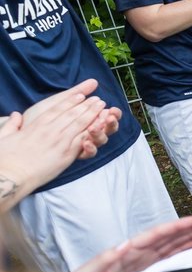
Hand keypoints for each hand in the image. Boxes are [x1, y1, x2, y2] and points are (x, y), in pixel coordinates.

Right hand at [0, 81, 115, 208]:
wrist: (11, 176)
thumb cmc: (5, 159)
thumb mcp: (4, 137)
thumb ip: (11, 125)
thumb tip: (15, 115)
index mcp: (36, 125)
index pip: (56, 110)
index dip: (69, 101)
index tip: (79, 96)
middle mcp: (50, 131)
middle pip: (72, 114)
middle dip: (87, 105)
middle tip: (98, 99)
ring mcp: (59, 142)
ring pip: (80, 124)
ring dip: (93, 114)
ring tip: (102, 107)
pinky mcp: (66, 155)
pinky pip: (82, 139)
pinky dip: (92, 131)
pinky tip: (100, 125)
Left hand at [70, 215, 191, 271]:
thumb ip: (102, 261)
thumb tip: (125, 244)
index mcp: (126, 253)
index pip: (156, 235)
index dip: (177, 227)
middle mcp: (136, 255)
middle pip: (166, 236)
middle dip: (188, 227)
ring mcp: (141, 264)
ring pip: (169, 245)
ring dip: (188, 236)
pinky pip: (166, 258)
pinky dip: (180, 250)